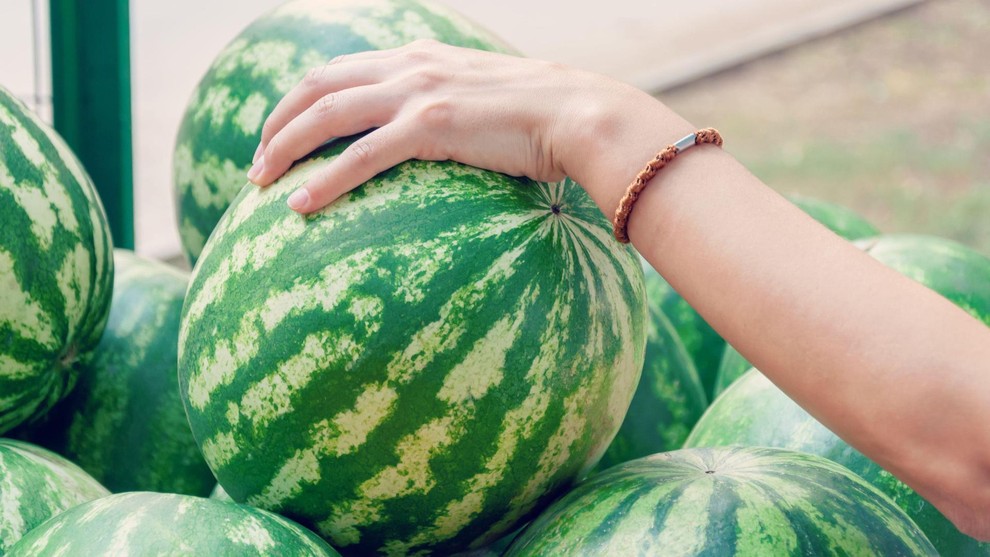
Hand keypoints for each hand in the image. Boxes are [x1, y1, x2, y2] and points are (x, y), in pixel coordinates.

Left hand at [247, 39, 688, 215]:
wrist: (580, 113)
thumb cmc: (541, 116)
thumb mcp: (482, 99)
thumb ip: (449, 108)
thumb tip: (436, 141)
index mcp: (418, 57)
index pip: (338, 71)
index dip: (299, 101)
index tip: (280, 134)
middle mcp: (409, 66)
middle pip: (318, 86)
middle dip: (276, 123)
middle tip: (257, 164)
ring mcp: (419, 92)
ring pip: (327, 115)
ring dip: (285, 147)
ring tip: (260, 183)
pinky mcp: (433, 124)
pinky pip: (363, 154)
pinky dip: (326, 179)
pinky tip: (301, 205)